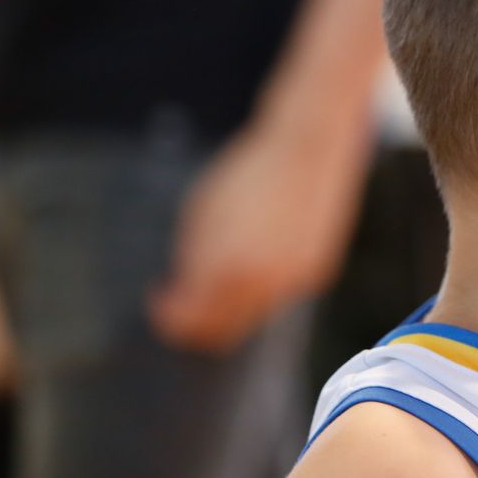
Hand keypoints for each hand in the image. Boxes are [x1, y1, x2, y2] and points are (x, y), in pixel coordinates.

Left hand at [149, 112, 369, 353]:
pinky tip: (260, 247)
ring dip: (232, 300)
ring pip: (252, 314)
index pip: (190, 321)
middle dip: (198, 321)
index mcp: (228, 268)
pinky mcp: (318, 273)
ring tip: (224, 262)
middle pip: (222, 332)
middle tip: (183, 298)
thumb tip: (184, 293)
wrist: (309, 146)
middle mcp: (264, 284)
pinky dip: (262, 283)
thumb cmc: (248, 172)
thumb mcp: (202, 213)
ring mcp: (295, 281)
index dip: (167, 316)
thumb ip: (193, 261)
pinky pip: (279, 294)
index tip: (160, 298)